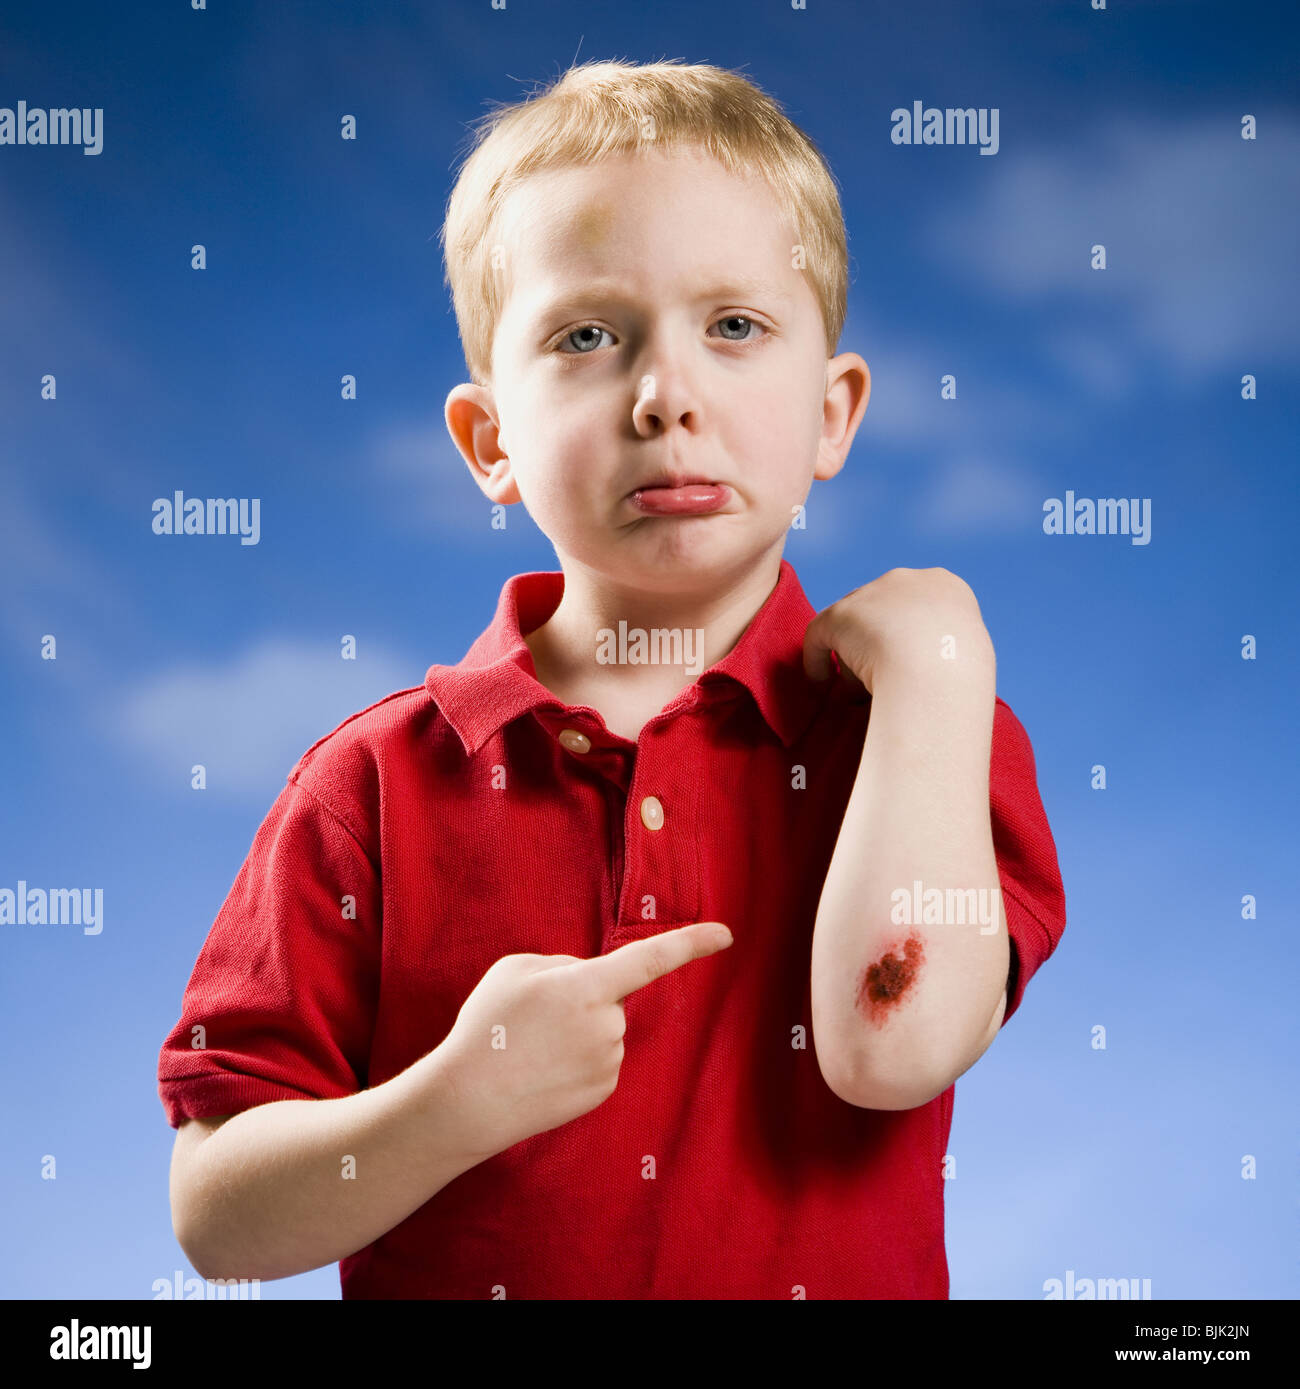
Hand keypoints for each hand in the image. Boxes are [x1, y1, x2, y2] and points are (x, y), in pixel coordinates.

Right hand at [439, 922, 732, 1158]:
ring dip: (576, 1031)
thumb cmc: (488, 1026)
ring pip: (604, 1028)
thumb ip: (563, 964)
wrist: (468, 1101)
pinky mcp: (604, 1090)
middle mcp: (608, 1025)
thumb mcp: (516, 970)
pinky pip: (600, 1058)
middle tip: (532, 1019)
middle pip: (610, 996)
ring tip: (531, 1047)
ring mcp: (609, 1061)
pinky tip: (543, 1070)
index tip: (727, 933)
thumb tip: (590, 978)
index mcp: (587, 987)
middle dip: (581, 998)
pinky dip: (577, 1059)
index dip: (692, 943)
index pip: (651, 959)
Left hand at [802, 567, 993, 696]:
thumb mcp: (967, 658)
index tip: (906, 666)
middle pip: (880, 615)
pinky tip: (822, 684)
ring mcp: (871, 593)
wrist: (938, 673)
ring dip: (852, 660)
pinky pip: (820, 636)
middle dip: (875, 647)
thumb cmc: (959, 679)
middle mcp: (907, 581)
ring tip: (856, 694)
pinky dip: (817, 660)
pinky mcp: (839, 615)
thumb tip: (920, 668)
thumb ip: (940, 651)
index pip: (915, 607)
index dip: (905, 637)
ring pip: (854, 629)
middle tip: (877, 681)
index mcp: (945, 587)